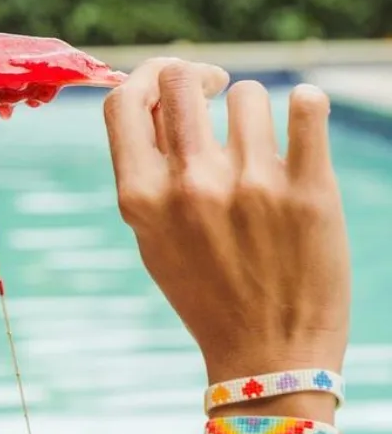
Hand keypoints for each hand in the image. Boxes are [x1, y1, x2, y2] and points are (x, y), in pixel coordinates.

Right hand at [103, 58, 350, 379]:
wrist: (269, 358)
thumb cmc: (206, 290)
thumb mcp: (151, 235)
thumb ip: (146, 171)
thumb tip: (153, 95)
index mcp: (141, 198)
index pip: (124, 101)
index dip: (147, 76)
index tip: (173, 83)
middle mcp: (190, 185)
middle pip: (179, 79)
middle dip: (198, 77)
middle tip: (218, 91)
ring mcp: (250, 185)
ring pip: (248, 93)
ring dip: (254, 109)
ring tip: (263, 145)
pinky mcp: (309, 191)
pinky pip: (308, 107)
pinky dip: (309, 105)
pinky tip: (305, 119)